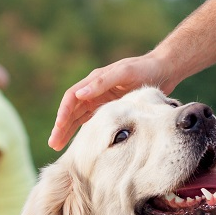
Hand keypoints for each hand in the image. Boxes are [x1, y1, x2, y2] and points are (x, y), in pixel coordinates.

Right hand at [49, 54, 173, 150]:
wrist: (162, 69)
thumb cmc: (143, 69)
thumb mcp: (123, 73)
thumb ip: (101, 83)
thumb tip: (79, 95)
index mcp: (94, 80)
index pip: (72, 98)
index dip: (63, 112)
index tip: (58, 127)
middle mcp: (93, 90)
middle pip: (71, 110)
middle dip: (61, 126)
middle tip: (53, 144)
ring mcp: (100, 98)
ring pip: (78, 116)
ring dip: (67, 130)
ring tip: (57, 146)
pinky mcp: (108, 106)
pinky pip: (89, 119)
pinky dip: (80, 129)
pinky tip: (75, 140)